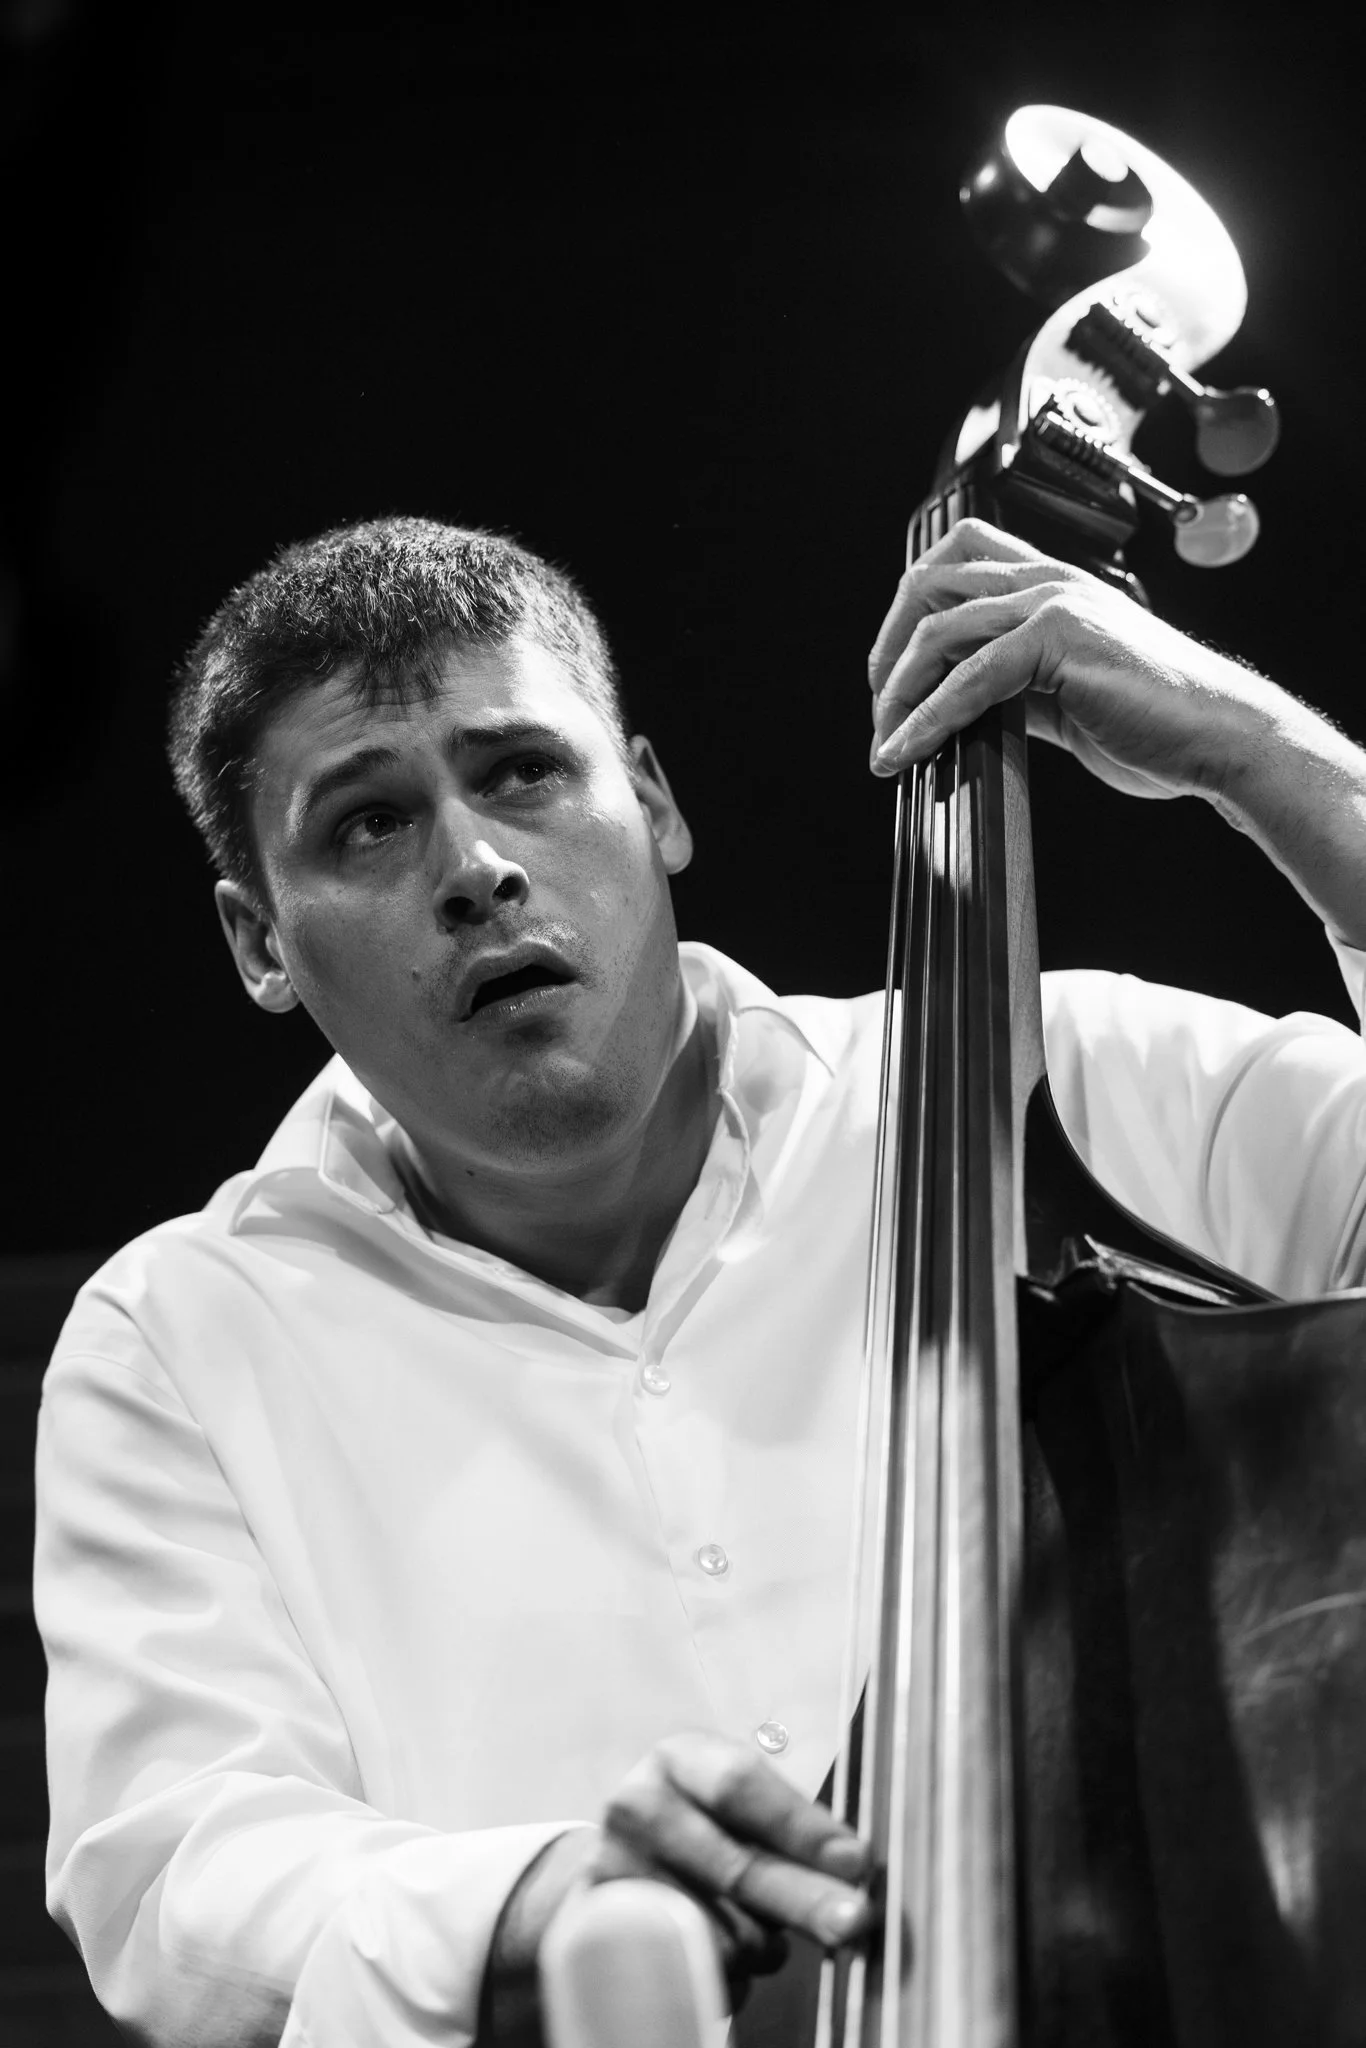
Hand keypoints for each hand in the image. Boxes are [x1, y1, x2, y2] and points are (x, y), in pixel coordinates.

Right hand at [488, 1731, 874, 2030]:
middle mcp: (637, 1807)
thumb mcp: (736, 1804)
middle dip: (804, 1898)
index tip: (855, 1861)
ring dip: (763, 1946)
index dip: (801, 1827)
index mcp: (680, 1759)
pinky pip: (693, 1975)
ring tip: (760, 1929)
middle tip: (853, 1921)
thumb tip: (853, 1867)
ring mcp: (614, 1873)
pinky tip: (729, 1954)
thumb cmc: (701, 1826)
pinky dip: (732, 1977)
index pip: (740, 1787)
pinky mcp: (606, 1935)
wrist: (619, 1864)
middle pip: (734, 1864)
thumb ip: (791, 1826)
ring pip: (720, 1932)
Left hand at [867, 516, 1276, 805]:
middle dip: (888, 647)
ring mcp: (1054, 602)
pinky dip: (927, 718)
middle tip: (878, 709)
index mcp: (1052, 585)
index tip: (891, 679)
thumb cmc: (1158, 723)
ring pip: (938, 629)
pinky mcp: (1059, 638)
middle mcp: (1049, 580)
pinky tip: (907, 752)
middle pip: (930, 581)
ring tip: (885, 743)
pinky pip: (968, 675)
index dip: (909, 612)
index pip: (956, 563)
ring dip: (897, 692)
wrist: (1218, 738)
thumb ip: (1014, 686)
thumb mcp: (1066, 697)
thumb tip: (959, 708)